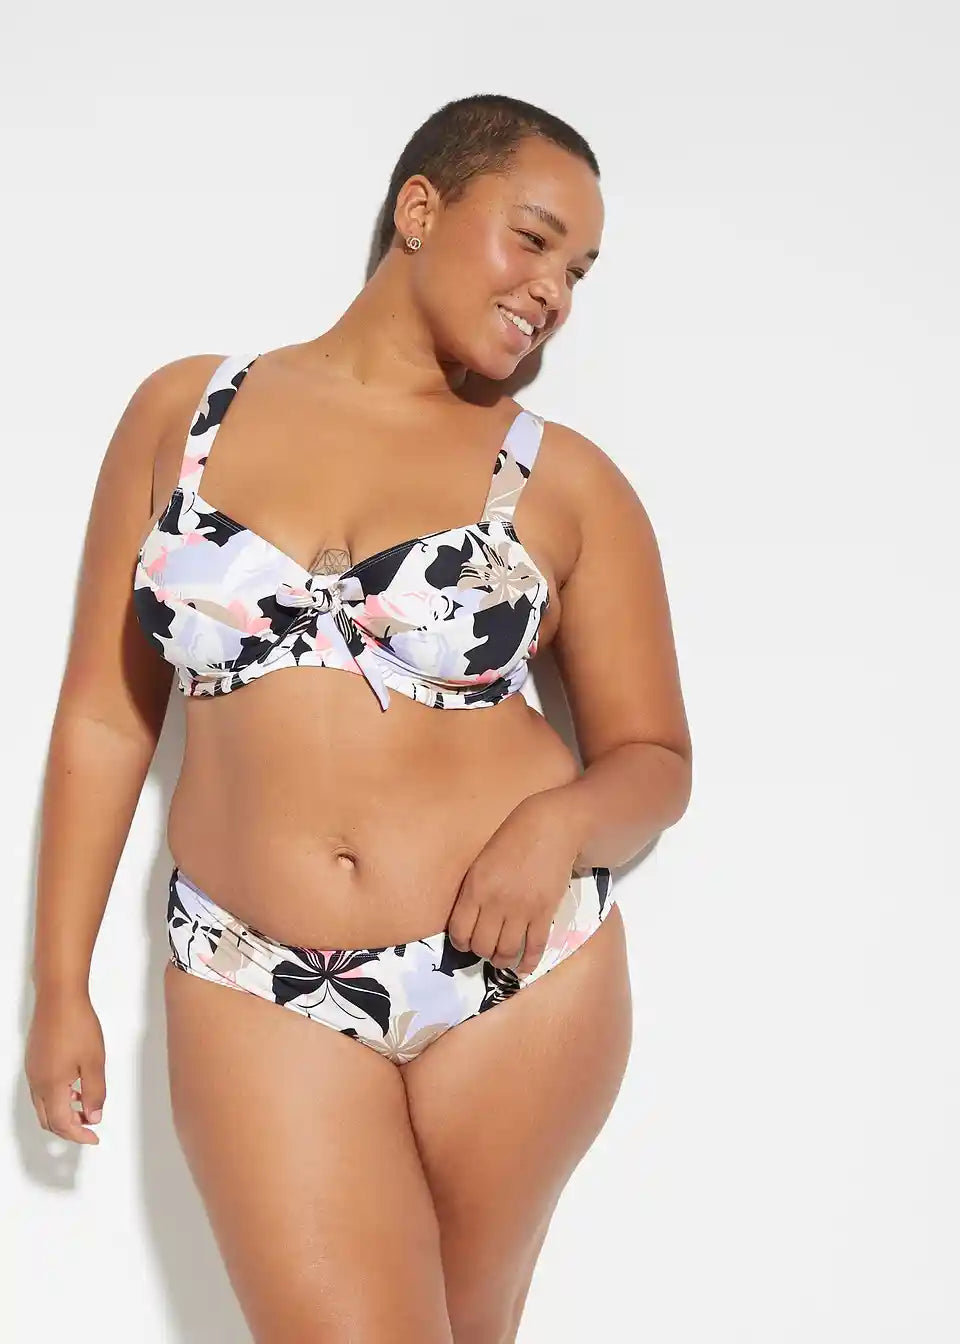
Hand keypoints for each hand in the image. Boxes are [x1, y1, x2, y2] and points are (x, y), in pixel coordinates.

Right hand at [25, 987, 105, 1145]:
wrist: (58, 998)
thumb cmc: (77, 1025)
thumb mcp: (94, 1062)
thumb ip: (95, 1093)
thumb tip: (93, 1117)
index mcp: (51, 1086)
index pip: (62, 1124)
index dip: (79, 1135)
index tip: (94, 1138)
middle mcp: (37, 1083)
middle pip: (48, 1120)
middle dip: (69, 1128)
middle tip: (89, 1127)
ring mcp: (33, 1072)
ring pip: (44, 1106)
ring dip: (63, 1113)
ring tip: (86, 1106)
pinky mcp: (34, 1061)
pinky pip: (42, 1090)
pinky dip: (57, 1098)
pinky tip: (75, 1087)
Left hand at [447, 790, 580, 977]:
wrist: (551, 827)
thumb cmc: (513, 839)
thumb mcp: (482, 861)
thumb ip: (474, 891)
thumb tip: (468, 920)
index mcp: (475, 887)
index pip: (459, 932)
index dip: (462, 943)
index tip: (468, 942)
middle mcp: (495, 902)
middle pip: (482, 946)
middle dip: (483, 953)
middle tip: (488, 949)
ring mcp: (521, 909)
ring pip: (507, 951)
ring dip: (503, 961)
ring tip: (504, 959)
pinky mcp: (544, 912)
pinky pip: (534, 947)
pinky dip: (528, 962)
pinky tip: (524, 968)